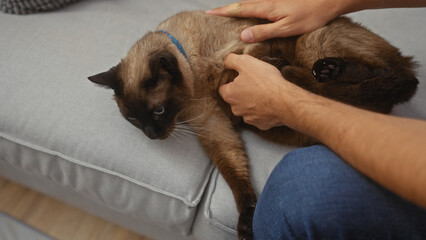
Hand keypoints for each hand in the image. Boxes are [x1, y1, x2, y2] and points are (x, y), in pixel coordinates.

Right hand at [206, 0, 341, 41]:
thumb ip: (265, 32)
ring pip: (249, 3)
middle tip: (212, 14)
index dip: (224, 12)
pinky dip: (248, 8)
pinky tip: (248, 13)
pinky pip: (258, 4)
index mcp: (266, 8)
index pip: (239, 10)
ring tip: (225, 14)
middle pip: (241, 4)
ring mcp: (273, 0)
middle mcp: (267, 2)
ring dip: (236, 8)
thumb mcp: (287, 28)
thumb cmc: (310, 16)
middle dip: (225, 9)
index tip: (209, 14)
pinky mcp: (280, 2)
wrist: (328, 1)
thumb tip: (243, 35)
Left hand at [219, 54, 296, 129]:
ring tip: (265, 93)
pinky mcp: (261, 124)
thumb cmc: (265, 81)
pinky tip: (271, 103)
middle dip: (243, 92)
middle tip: (255, 83)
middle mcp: (236, 109)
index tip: (241, 77)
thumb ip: (232, 61)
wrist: (286, 101)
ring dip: (253, 102)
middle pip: (235, 99)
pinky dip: (263, 111)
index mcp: (230, 95)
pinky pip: (259, 116)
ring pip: (247, 108)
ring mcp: (249, 118)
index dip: (231, 81)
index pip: (223, 88)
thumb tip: (226, 63)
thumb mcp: (246, 62)